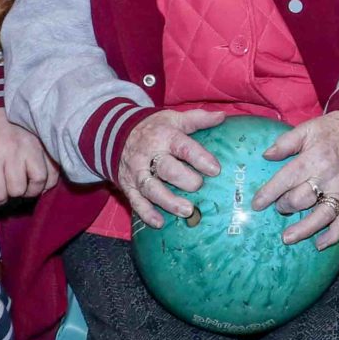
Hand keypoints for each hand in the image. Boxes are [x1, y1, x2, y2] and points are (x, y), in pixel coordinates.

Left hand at [0, 108, 55, 211]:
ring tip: (25, 183)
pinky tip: (37, 179)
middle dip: (12, 193)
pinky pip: (53, 173)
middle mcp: (14, 153)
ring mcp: (34, 149)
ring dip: (31, 189)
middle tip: (9, 184)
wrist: (3, 107)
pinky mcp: (47, 146)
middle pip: (18, 190)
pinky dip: (47, 182)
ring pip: (39, 182)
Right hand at [116, 107, 227, 227]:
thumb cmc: (154, 128)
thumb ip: (198, 118)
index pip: (183, 147)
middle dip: (184, 179)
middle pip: (166, 168)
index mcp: (164, 136)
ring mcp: (137, 172)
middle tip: (199, 187)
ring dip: (168, 201)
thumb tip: (222, 116)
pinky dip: (146, 213)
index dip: (199, 158)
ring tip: (187, 211)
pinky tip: (159, 223)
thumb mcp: (174, 118)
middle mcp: (149, 155)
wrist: (116, 134)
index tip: (215, 169)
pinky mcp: (128, 186)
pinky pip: (136, 201)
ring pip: (151, 188)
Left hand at [254, 112, 338, 249]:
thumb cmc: (332, 130)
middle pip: (302, 199)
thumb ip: (286, 142)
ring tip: (287, 238)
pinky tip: (320, 245)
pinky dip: (334, 235)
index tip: (256, 204)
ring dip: (305, 229)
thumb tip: (266, 156)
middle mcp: (328, 177)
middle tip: (278, 208)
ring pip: (322, 215)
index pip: (287, 179)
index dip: (269, 193)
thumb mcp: (307, 128)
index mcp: (314, 158)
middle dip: (285, 206)